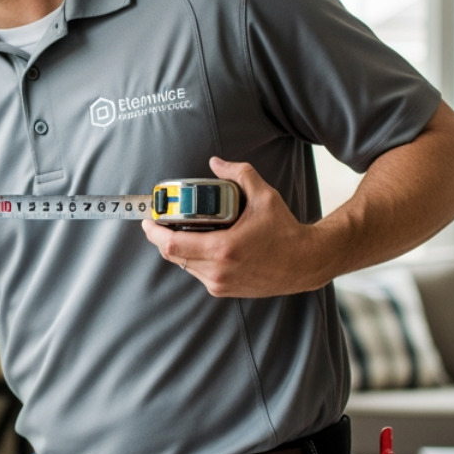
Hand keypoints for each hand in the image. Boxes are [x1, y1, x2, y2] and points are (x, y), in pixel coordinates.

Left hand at [140, 157, 326, 298]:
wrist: (305, 262)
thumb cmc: (285, 231)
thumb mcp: (264, 196)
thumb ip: (239, 174)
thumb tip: (216, 162)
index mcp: (223, 250)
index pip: (173, 245)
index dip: (154, 233)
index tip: (148, 220)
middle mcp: (218, 271)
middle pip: (172, 256)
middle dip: (161, 238)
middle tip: (158, 223)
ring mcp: (220, 284)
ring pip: (184, 265)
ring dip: (177, 249)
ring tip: (178, 231)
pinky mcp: (224, 290)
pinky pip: (197, 272)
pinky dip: (193, 258)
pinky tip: (197, 244)